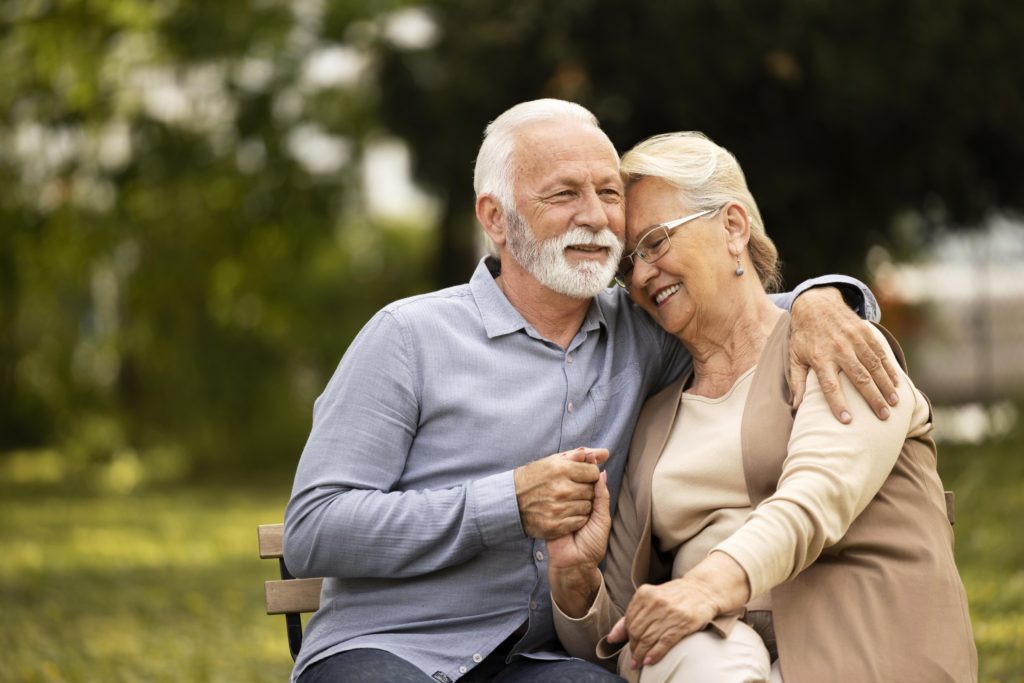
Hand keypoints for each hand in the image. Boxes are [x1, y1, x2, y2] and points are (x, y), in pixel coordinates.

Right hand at [514, 447, 607, 538]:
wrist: (511, 502)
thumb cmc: (535, 478)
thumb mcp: (554, 461)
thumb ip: (581, 456)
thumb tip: (606, 453)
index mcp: (561, 469)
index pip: (593, 472)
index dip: (589, 475)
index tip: (580, 477)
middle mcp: (561, 489)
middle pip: (592, 490)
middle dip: (585, 489)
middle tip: (572, 490)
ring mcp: (558, 508)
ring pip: (587, 507)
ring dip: (581, 504)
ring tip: (567, 501)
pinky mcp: (555, 525)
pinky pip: (579, 521)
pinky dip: (576, 518)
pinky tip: (565, 513)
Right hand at [547, 469, 610, 616]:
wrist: (575, 565)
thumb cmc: (591, 543)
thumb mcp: (601, 518)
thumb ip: (601, 496)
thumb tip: (603, 473)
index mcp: (585, 501)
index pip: (587, 479)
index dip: (589, 474)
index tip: (590, 469)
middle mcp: (572, 502)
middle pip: (578, 483)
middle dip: (584, 492)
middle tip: (589, 513)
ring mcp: (559, 508)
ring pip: (570, 493)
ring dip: (577, 508)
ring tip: (581, 527)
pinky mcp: (550, 515)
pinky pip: (560, 506)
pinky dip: (568, 516)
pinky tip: (571, 530)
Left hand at [606, 578, 716, 668]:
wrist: (703, 591)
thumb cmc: (674, 596)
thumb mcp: (651, 599)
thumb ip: (631, 616)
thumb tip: (612, 638)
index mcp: (644, 593)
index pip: (629, 621)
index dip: (627, 637)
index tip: (628, 646)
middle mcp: (655, 602)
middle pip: (636, 631)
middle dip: (633, 648)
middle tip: (634, 659)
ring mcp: (668, 613)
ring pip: (648, 638)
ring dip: (641, 654)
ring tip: (639, 662)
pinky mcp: (681, 623)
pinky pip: (664, 642)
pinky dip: (655, 654)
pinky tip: (650, 661)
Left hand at [789, 287, 899, 422]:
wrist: (815, 304)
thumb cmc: (804, 336)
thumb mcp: (795, 357)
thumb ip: (797, 382)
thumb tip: (797, 407)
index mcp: (820, 358)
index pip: (830, 386)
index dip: (838, 403)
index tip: (847, 421)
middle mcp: (839, 349)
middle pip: (859, 378)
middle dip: (873, 399)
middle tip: (883, 416)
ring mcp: (854, 340)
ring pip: (874, 366)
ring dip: (885, 386)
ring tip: (894, 403)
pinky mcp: (865, 332)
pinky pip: (880, 353)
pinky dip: (890, 369)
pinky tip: (897, 383)